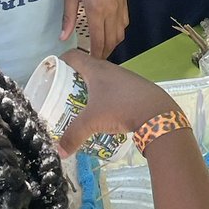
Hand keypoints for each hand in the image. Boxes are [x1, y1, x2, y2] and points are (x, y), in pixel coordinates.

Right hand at [57, 50, 175, 157]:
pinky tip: (104, 110)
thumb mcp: (93, 122)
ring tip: (82, 103)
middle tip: (63, 92)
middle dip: (73, 78)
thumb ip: (73, 136)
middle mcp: (109, 68)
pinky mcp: (135, 87)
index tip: (51, 73)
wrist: (157, 112)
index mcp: (96, 69)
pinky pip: (113, 87)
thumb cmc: (120, 108)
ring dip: (90, 87)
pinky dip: (105, 94)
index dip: (59, 61)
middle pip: (86, 67)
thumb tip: (59, 152)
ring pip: (101, 78)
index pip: (73, 56)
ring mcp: (124, 77)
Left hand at [61, 0, 127, 58]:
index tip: (90, 63)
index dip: (95, 54)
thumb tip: (63, 37)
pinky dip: (119, 30)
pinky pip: (125, 21)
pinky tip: (111, 31)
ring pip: (121, 32)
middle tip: (96, 60)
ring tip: (103, 48)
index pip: (98, 40)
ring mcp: (120, 4)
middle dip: (105, 53)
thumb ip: (68, 17)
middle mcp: (111, 10)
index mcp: (96, 10)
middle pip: (112, 40)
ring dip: (113, 43)